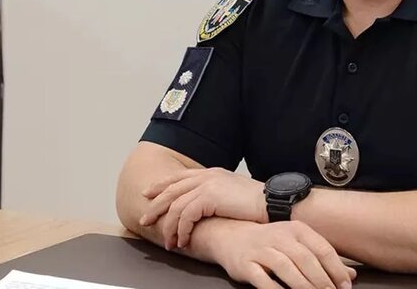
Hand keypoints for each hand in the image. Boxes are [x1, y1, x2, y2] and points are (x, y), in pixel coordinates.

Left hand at [140, 167, 266, 248]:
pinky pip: (186, 216)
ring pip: (175, 205)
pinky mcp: (209, 197)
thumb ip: (216, 195)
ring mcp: (207, 185)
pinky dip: (181, 230)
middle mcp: (206, 176)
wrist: (271, 202)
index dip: (161, 185)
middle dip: (155, 206)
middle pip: (171, 189)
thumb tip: (204, 208)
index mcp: (211, 173)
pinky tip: (182, 241)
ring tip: (168, 243)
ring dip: (169, 226)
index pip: (179, 177)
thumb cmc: (257, 203)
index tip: (147, 193)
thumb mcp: (232, 193)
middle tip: (144, 220)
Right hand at [215, 220, 355, 288]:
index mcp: (296, 229)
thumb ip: (323, 260)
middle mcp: (279, 236)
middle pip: (306, 259)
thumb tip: (350, 276)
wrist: (231, 236)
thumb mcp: (298, 244)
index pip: (321, 248)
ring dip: (303, 286)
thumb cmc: (271, 242)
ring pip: (286, 268)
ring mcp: (261, 249)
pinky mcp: (246, 264)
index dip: (336, 269)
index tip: (345, 286)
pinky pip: (263, 279)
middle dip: (322, 280)